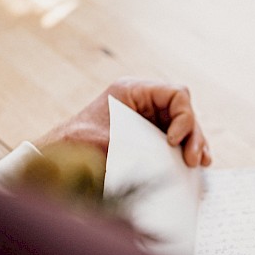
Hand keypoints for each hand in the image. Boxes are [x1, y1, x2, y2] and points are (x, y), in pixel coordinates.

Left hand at [37, 77, 210, 165]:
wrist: (56, 158)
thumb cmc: (75, 144)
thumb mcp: (105, 141)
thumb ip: (137, 147)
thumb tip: (167, 162)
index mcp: (133, 90)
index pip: (176, 94)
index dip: (184, 116)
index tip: (173, 141)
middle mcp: (145, 102)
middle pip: (184, 112)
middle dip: (193, 136)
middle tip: (192, 160)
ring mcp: (148, 119)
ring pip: (184, 127)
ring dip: (195, 144)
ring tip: (198, 163)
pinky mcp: (148, 137)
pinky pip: (176, 140)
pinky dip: (186, 150)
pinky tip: (195, 164)